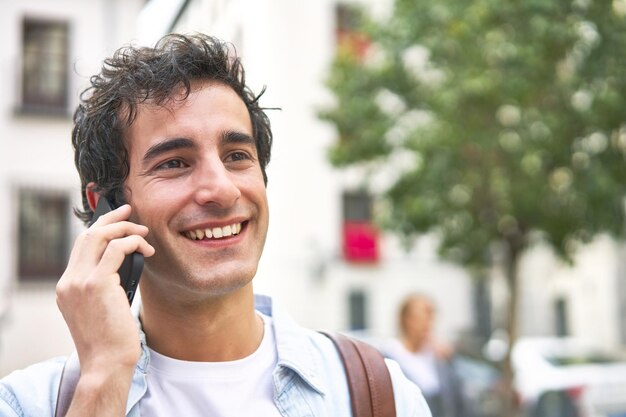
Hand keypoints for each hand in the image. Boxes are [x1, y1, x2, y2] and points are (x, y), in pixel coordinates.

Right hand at [56, 204, 154, 373]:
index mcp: (66, 287)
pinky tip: (146, 248)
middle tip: (130, 211)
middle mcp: (68, 282)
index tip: (116, 220)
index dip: (99, 229)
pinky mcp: (97, 284)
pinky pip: (117, 249)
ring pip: (100, 236)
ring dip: (125, 229)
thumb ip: (105, 285)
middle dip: (110, 219)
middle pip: (87, 235)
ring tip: (144, 232)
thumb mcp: (101, 308)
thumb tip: (126, 260)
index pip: (80, 247)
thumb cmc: (111, 340)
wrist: (106, 363)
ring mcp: (79, 282)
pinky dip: (133, 242)